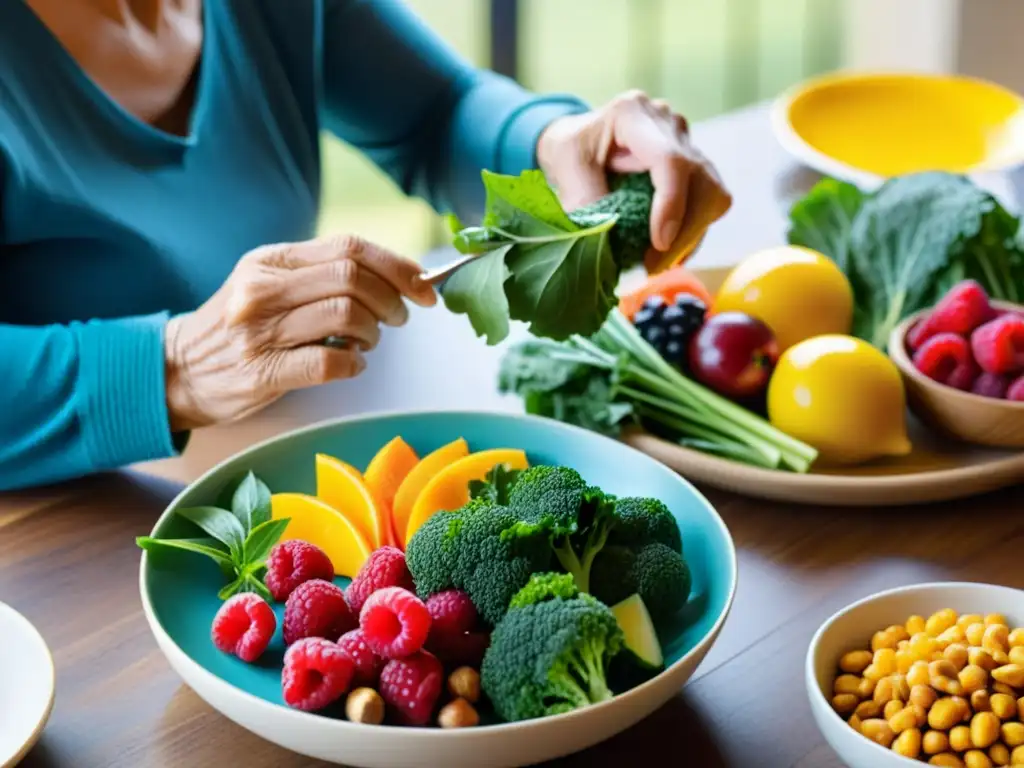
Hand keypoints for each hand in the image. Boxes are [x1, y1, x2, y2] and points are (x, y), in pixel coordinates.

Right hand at [164, 235, 435, 431]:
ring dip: (373, 332)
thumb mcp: (268, 284)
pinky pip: (328, 362)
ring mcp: (260, 330)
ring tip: (368, 342)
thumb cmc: (238, 328)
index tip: (424, 285)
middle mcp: (263, 289)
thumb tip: (395, 277)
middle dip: (392, 299)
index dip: (397, 265)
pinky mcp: (262, 371)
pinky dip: (354, 364)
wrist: (177, 370)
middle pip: (352, 278)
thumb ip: (320, 275)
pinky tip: (351, 365)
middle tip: (400, 317)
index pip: (349, 247)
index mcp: (272, 260)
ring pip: (345, 315)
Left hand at [536, 90, 731, 267]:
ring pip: (713, 194)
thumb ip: (585, 201)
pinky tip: (668, 252)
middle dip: (684, 230)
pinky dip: (692, 232)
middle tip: (654, 266)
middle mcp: (667, 123)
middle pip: (701, 180)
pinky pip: (708, 203)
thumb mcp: (564, 170)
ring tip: (659, 263)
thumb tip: (608, 243)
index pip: (670, 160)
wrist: (580, 141)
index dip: (671, 204)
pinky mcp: (694, 165)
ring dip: (691, 236)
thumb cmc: (569, 152)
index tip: (658, 244)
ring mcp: (686, 142)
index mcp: (633, 114)